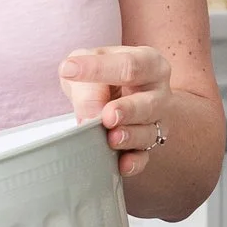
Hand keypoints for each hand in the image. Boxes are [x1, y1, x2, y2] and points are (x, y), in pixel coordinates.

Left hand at [60, 46, 171, 176]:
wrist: (116, 93)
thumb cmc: (104, 75)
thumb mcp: (89, 64)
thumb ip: (87, 85)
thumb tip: (89, 117)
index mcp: (148, 63)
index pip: (128, 65)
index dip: (99, 69)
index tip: (68, 70)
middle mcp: (158, 93)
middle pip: (148, 103)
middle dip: (128, 110)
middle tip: (108, 116)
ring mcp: (156, 121)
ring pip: (148, 132)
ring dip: (130, 137)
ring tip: (112, 138)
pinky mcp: (148, 145)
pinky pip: (144, 156)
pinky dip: (134, 162)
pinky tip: (121, 164)